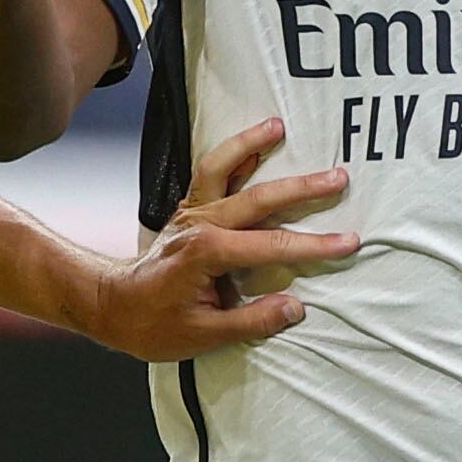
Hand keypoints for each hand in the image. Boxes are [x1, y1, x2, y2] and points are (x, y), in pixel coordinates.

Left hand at [89, 117, 354, 358]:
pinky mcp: (188, 211)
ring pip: (225, 168)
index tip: (348, 242)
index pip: (272, 246)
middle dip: (302, 189)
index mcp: (207, 252)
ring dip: (252, 144)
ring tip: (280, 125)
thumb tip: (296, 308)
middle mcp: (201, 224)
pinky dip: (230, 154)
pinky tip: (250, 142)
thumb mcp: (201, 335)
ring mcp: (193, 212)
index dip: (314, 246)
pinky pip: (210, 173)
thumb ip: (251, 322)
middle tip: (338, 178)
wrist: (112, 308)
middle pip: (260, 198)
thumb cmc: (152, 325)